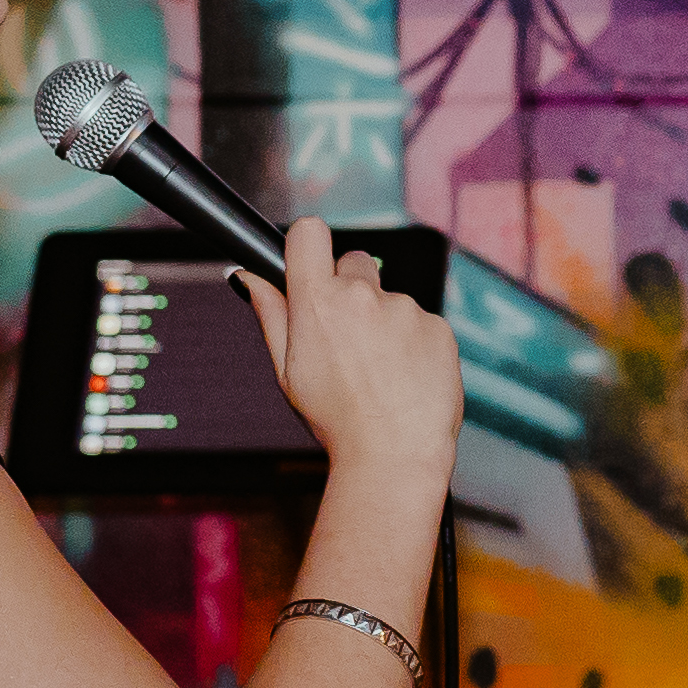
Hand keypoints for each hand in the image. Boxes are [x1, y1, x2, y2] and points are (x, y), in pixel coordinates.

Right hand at [238, 219, 460, 484]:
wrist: (394, 455)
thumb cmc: (337, 419)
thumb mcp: (287, 371)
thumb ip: (271, 315)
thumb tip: (249, 277)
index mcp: (318, 302)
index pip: (309, 233)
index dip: (307, 245)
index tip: (310, 265)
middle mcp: (363, 296)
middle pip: (353, 262)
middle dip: (348, 288)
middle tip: (346, 337)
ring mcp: (405, 309)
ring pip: (389, 299)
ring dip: (383, 324)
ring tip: (378, 372)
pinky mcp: (438, 326)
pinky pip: (420, 322)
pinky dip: (414, 343)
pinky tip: (405, 378)